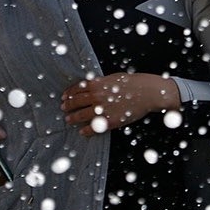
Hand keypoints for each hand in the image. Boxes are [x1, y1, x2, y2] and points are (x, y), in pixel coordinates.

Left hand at [61, 73, 179, 136]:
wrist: (147, 93)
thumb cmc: (132, 83)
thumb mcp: (112, 78)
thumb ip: (99, 82)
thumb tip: (90, 85)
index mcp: (96, 84)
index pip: (77, 89)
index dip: (69, 94)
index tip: (64, 97)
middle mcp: (96, 97)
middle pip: (76, 102)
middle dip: (68, 106)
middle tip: (63, 108)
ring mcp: (102, 110)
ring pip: (81, 115)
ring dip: (73, 118)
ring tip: (68, 120)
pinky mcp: (109, 121)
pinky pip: (93, 128)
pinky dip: (86, 130)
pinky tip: (82, 132)